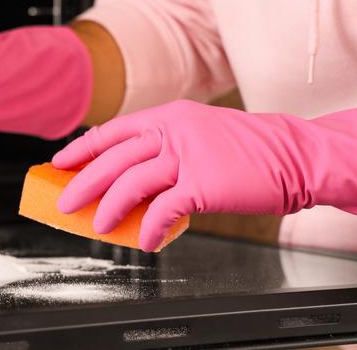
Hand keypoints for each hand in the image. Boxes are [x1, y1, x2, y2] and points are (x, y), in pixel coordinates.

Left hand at [52, 100, 325, 251]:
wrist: (296, 154)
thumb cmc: (248, 149)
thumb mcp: (199, 134)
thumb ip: (164, 149)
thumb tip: (127, 178)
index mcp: (169, 115)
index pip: (113, 131)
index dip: (82, 148)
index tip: (60, 162)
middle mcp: (174, 130)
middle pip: (113, 157)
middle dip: (83, 182)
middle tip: (65, 202)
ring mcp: (189, 155)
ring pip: (131, 182)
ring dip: (109, 207)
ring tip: (97, 226)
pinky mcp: (204, 183)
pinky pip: (164, 209)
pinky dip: (149, 227)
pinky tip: (144, 240)